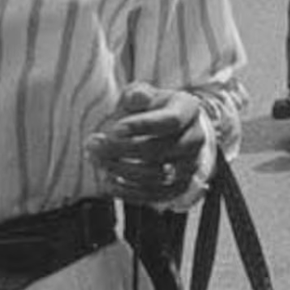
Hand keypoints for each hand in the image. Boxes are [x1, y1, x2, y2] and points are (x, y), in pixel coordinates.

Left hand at [86, 82, 207, 203]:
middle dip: (121, 150)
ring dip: (120, 170)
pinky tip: (108, 182)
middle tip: (93, 145)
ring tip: (96, 160)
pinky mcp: (180, 187)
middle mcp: (195, 138)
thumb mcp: (141, 94)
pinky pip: (154, 195)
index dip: (141, 126)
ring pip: (155, 175)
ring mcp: (190, 165)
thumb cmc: (149, 109)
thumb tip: (136, 98)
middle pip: (158, 150)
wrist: (167, 132)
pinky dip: (128, 191)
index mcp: (188, 109)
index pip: (169, 121)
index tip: (113, 130)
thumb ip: (137, 95)